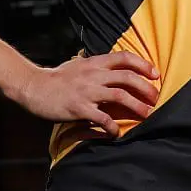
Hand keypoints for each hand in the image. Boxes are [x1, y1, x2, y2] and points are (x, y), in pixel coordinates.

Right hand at [18, 51, 159, 137]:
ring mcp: (87, 91)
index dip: (143, 64)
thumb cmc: (56, 77)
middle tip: (156, 98)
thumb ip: (95, 64)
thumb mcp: (77, 64)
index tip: (155, 74)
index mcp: (94, 62)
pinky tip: (117, 132)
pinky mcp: (79, 108)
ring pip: (119, 96)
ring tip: (148, 115)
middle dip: (146, 88)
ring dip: (137, 106)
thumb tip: (110, 64)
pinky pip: (102, 117)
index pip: (124, 57)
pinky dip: (112, 126)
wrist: (34, 87)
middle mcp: (93, 75)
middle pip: (127, 77)